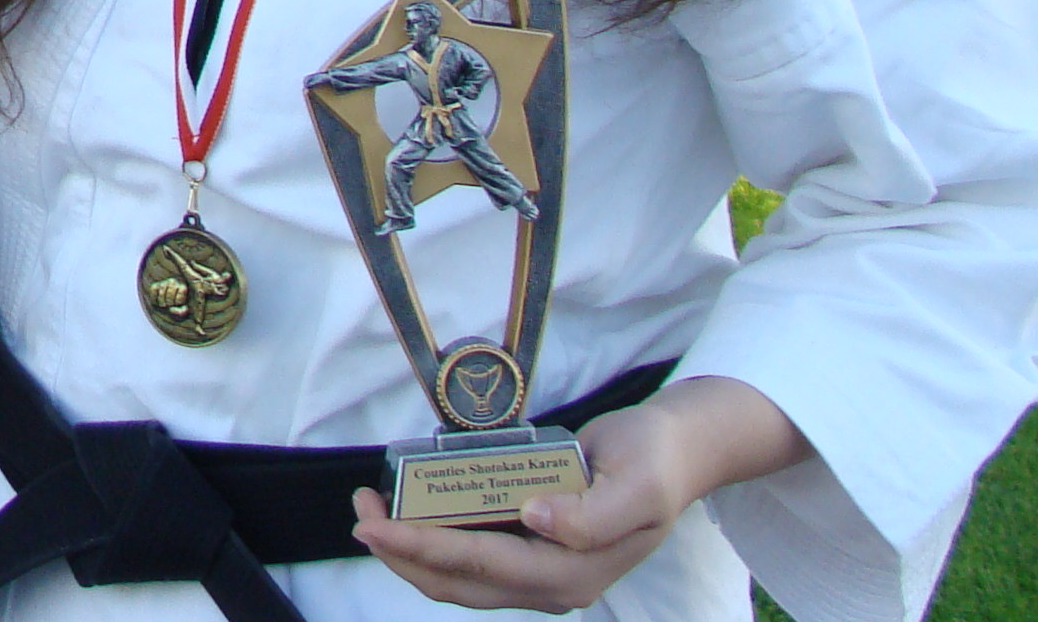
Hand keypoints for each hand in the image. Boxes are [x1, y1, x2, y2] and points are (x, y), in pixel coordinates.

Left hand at [350, 377, 810, 611]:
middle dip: (403, 555)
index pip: (481, 565)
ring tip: (372, 512)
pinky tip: (410, 514)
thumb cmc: (655, 461)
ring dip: (412, 553)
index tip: (375, 528)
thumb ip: (592, 515)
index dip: (422, 550)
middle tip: (360, 514)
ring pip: (461, 579)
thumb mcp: (637, 482)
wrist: (677, 452)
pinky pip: (473, 560)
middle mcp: (554, 583)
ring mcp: (543, 574)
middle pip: (460, 583)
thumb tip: (535, 521)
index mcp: (575, 572)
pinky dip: (435, 543)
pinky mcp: (534, 553)